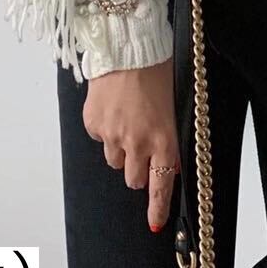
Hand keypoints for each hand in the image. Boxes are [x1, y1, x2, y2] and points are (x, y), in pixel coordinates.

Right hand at [82, 58, 178, 232]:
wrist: (128, 45)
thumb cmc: (156, 69)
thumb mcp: (173, 105)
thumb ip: (167, 138)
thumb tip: (165, 164)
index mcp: (163, 138)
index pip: (160, 185)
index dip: (157, 208)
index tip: (155, 222)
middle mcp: (137, 142)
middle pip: (132, 179)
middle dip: (137, 168)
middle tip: (140, 146)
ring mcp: (112, 134)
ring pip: (114, 160)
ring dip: (121, 148)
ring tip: (127, 118)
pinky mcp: (93, 123)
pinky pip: (99, 138)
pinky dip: (105, 128)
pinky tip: (113, 106)